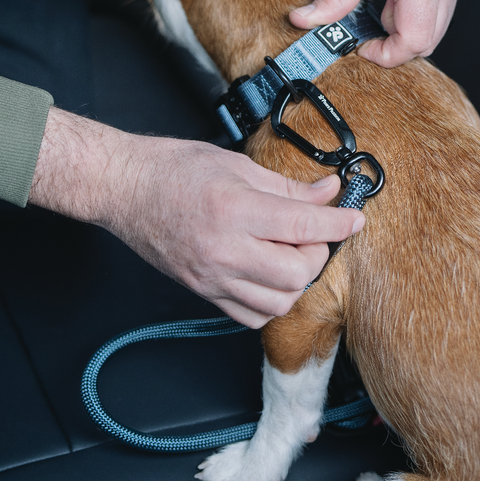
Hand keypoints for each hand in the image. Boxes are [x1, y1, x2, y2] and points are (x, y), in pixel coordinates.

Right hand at [28, 108, 363, 327]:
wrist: (124, 189)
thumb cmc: (173, 170)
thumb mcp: (238, 165)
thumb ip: (289, 187)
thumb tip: (329, 192)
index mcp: (235, 210)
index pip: (304, 227)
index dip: (338, 223)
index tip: (355, 218)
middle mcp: (225, 250)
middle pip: (297, 274)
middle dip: (318, 254)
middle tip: (314, 234)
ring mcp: (213, 277)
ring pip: (279, 303)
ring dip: (297, 281)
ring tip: (291, 255)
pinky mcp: (204, 292)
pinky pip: (251, 315)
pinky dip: (271, 301)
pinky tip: (269, 276)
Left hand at [290, 0, 464, 66]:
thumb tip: (306, 21)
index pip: (415, 41)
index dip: (386, 54)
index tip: (360, 47)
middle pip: (428, 40)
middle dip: (393, 43)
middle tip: (362, 30)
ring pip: (432, 25)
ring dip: (401, 26)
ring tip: (373, 2)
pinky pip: (434, 6)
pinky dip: (409, 10)